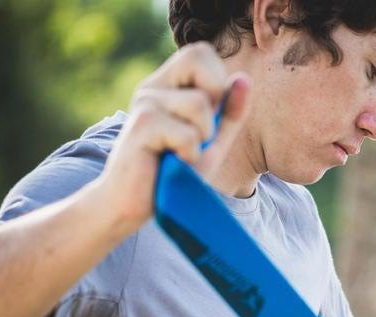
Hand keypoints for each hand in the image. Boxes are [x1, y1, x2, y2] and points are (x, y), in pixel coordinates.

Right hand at [95, 42, 252, 235]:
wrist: (132, 205)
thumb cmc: (172, 174)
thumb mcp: (210, 143)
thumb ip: (229, 114)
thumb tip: (244, 79)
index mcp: (166, 86)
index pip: (200, 52)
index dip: (216, 81)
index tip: (209, 116)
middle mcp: (152, 87)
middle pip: (197, 56)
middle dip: (213, 99)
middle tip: (199, 133)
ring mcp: (145, 104)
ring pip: (199, 104)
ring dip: (202, 138)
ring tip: (182, 154)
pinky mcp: (141, 126)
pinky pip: (188, 135)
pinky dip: (190, 156)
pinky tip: (172, 165)